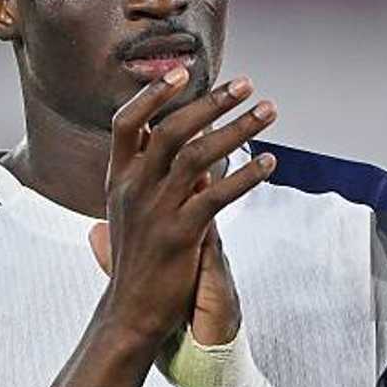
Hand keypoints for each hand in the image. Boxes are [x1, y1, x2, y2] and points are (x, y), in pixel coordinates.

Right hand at [88, 68, 276, 349]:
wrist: (130, 313)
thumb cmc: (136, 258)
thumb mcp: (129, 210)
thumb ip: (147, 174)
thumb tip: (173, 139)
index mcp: (118, 179)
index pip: (125, 122)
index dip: (152, 94)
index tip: (183, 73)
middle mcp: (133, 189)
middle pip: (170, 129)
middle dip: (211, 102)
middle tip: (246, 84)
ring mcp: (155, 211)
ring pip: (197, 155)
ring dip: (237, 128)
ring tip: (267, 111)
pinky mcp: (180, 236)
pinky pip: (217, 196)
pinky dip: (246, 175)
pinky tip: (269, 162)